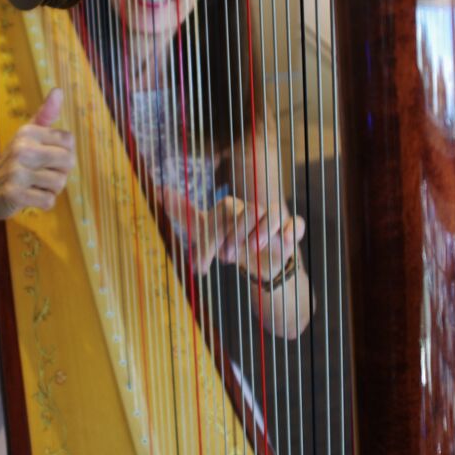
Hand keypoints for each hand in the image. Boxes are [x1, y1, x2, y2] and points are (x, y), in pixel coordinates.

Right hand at [0, 89, 74, 225]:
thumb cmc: (14, 161)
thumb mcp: (27, 136)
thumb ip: (45, 115)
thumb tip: (59, 90)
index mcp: (28, 132)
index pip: (69, 141)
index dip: (64, 152)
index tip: (49, 156)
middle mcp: (22, 149)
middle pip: (68, 162)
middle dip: (61, 172)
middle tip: (43, 173)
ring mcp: (17, 172)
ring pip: (60, 183)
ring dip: (52, 188)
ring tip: (36, 184)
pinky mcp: (15, 194)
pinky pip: (49, 200)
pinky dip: (44, 202)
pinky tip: (31, 196)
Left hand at [160, 187, 304, 279]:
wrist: (256, 263)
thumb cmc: (228, 243)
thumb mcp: (204, 232)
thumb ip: (184, 213)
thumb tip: (159, 190)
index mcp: (231, 208)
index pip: (223, 214)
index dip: (214, 240)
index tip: (209, 262)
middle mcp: (253, 210)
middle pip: (248, 211)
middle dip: (238, 234)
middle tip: (229, 256)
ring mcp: (272, 219)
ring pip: (273, 213)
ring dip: (262, 232)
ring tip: (253, 248)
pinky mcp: (289, 231)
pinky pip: (296, 224)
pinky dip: (291, 231)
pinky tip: (284, 241)